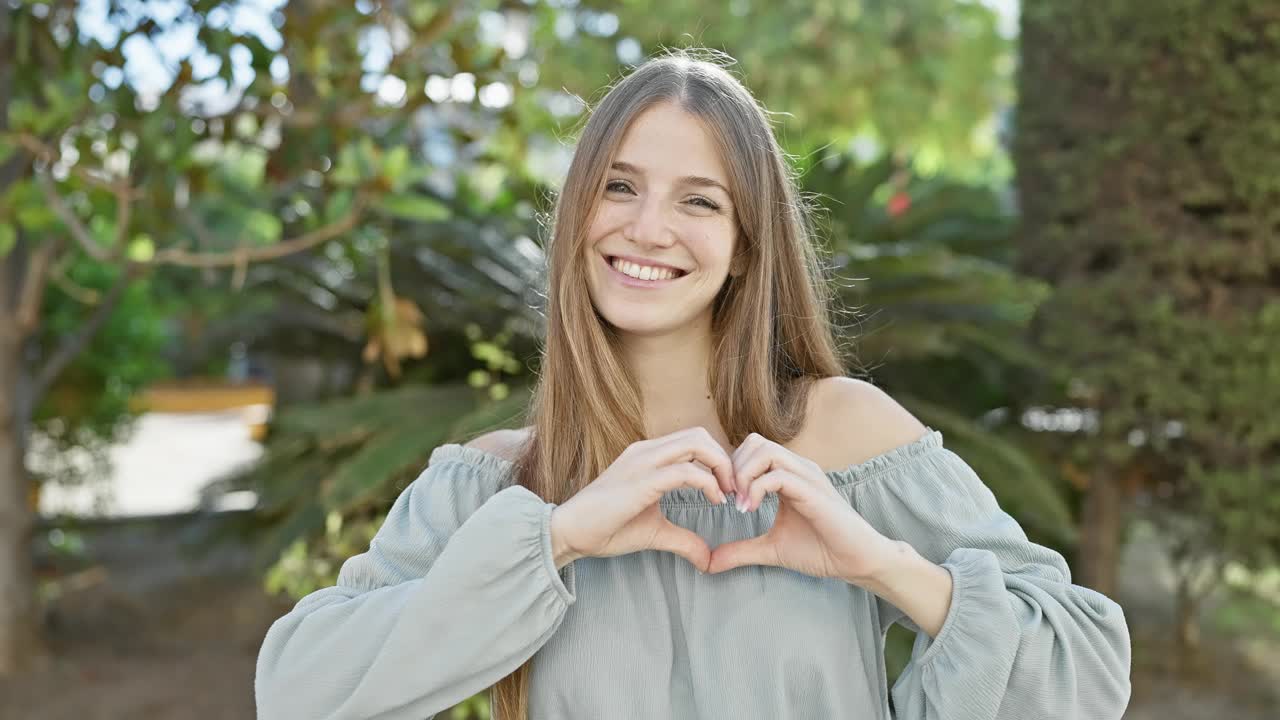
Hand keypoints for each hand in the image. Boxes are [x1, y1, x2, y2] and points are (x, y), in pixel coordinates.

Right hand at [551, 427, 733, 571]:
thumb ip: (683, 540)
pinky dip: (708, 484)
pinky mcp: (642, 480)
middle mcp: (646, 451)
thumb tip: (708, 559)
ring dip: (721, 467)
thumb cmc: (606, 529)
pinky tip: (714, 501)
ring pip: (696, 443)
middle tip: (735, 489)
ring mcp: (643, 461)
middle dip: (725, 459)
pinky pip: (686, 472)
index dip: (717, 460)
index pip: (693, 441)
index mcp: (648, 456)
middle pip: (699, 435)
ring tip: (727, 494)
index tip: (728, 489)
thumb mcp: (654, 532)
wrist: (570, 533)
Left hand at [708, 433, 893, 582]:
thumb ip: (740, 551)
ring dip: (743, 475)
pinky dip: (756, 489)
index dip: (730, 469)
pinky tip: (749, 510)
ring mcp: (807, 476)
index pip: (751, 449)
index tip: (725, 499)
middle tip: (728, 498)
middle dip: (732, 468)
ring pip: (764, 451)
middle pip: (754, 442)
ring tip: (739, 504)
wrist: (858, 561)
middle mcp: (798, 468)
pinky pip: (777, 475)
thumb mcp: (771, 549)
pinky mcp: (813, 491)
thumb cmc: (821, 550)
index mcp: (788, 474)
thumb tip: (708, 563)